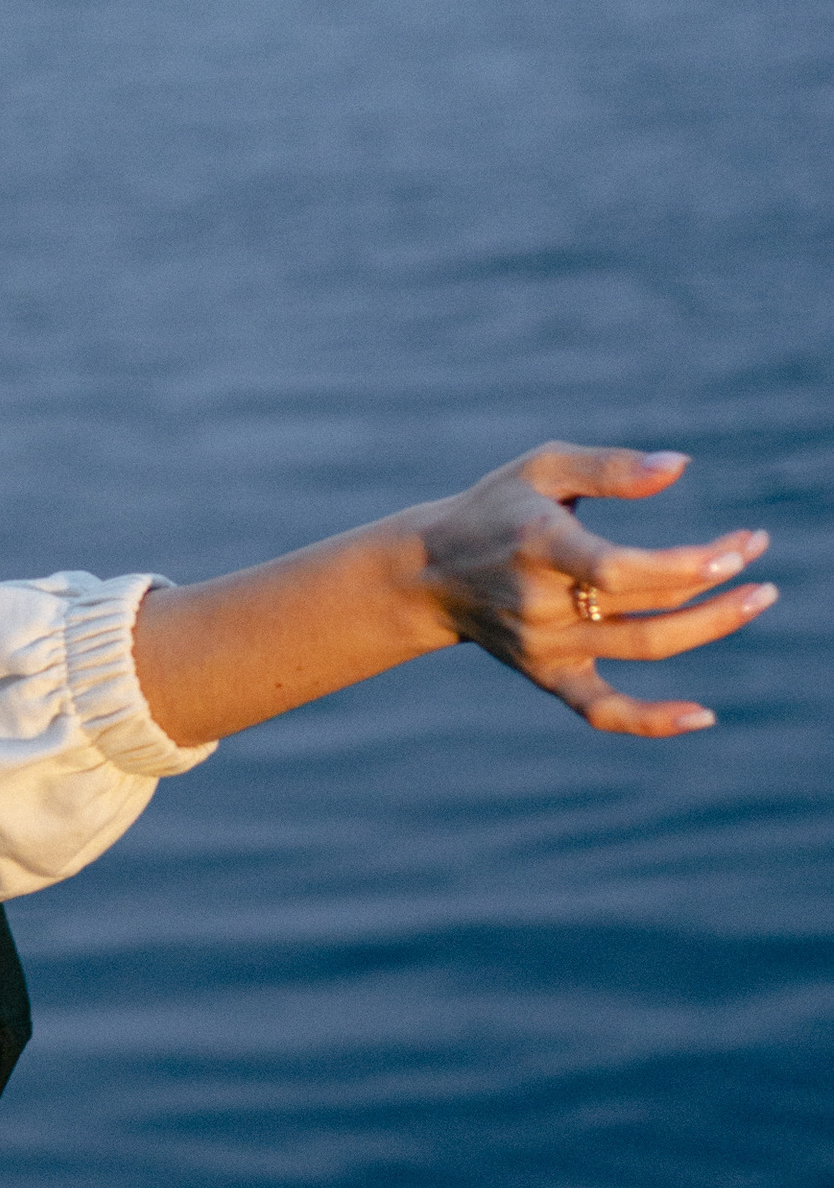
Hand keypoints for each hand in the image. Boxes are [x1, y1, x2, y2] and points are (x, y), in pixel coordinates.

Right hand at [417, 446, 774, 737]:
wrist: (428, 574)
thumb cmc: (496, 508)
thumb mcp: (542, 468)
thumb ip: (611, 467)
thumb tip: (682, 467)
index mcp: (539, 546)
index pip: (620, 568)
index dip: (686, 564)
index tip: (738, 545)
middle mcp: (541, 603)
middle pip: (646, 606)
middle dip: (715, 584)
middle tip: (760, 558)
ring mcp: (545, 646)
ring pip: (642, 647)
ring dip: (710, 626)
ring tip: (757, 599)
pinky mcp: (547, 675)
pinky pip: (602, 711)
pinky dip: (652, 720)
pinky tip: (704, 715)